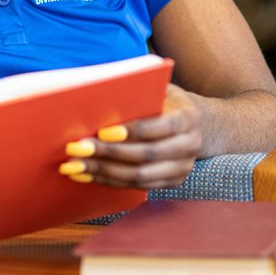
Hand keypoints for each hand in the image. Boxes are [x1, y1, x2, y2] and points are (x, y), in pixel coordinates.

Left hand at [59, 84, 202, 190]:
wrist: (201, 124)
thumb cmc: (168, 100)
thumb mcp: (160, 88)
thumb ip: (140, 91)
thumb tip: (102, 92)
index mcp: (188, 118)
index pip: (159, 127)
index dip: (132, 131)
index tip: (102, 131)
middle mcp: (189, 146)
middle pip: (146, 155)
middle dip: (109, 154)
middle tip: (78, 148)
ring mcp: (182, 169)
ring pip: (140, 176)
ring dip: (104, 171)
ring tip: (75, 165)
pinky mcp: (171, 183)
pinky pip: (137, 186)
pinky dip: (109, 181)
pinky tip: (86, 175)